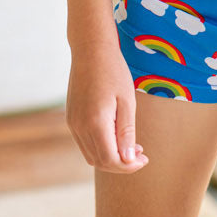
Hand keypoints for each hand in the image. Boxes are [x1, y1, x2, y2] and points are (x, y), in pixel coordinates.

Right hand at [66, 41, 149, 173]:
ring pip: (91, 155)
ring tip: (131, 147)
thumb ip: (126, 132)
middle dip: (121, 164)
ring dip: (111, 157)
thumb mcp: (127, 101)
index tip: (144, 158)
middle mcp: (80, 127)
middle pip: (100, 162)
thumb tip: (127, 160)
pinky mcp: (71, 119)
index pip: (110, 160)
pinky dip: (101, 147)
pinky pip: (85, 143)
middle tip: (141, 154)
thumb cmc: (113, 72)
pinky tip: (116, 136)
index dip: (128, 166)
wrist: (90, 50)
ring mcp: (73, 124)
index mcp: (95, 123)